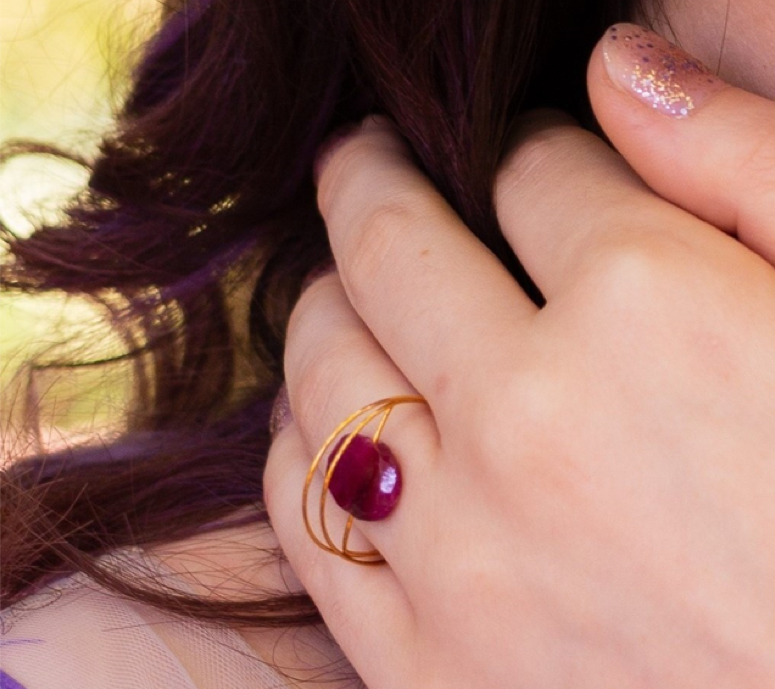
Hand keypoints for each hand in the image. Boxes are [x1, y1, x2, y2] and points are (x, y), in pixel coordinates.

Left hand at [265, 25, 774, 688]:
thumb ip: (742, 164)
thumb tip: (619, 66)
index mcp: (656, 315)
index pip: (536, 173)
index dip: (530, 149)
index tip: (527, 158)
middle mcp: (533, 424)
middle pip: (388, 246)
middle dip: (370, 178)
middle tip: (360, 158)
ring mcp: (465, 554)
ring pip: (321, 370)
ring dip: (321, 305)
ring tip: (339, 285)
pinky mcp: (429, 667)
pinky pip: (307, 516)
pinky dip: (298, 446)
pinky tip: (325, 419)